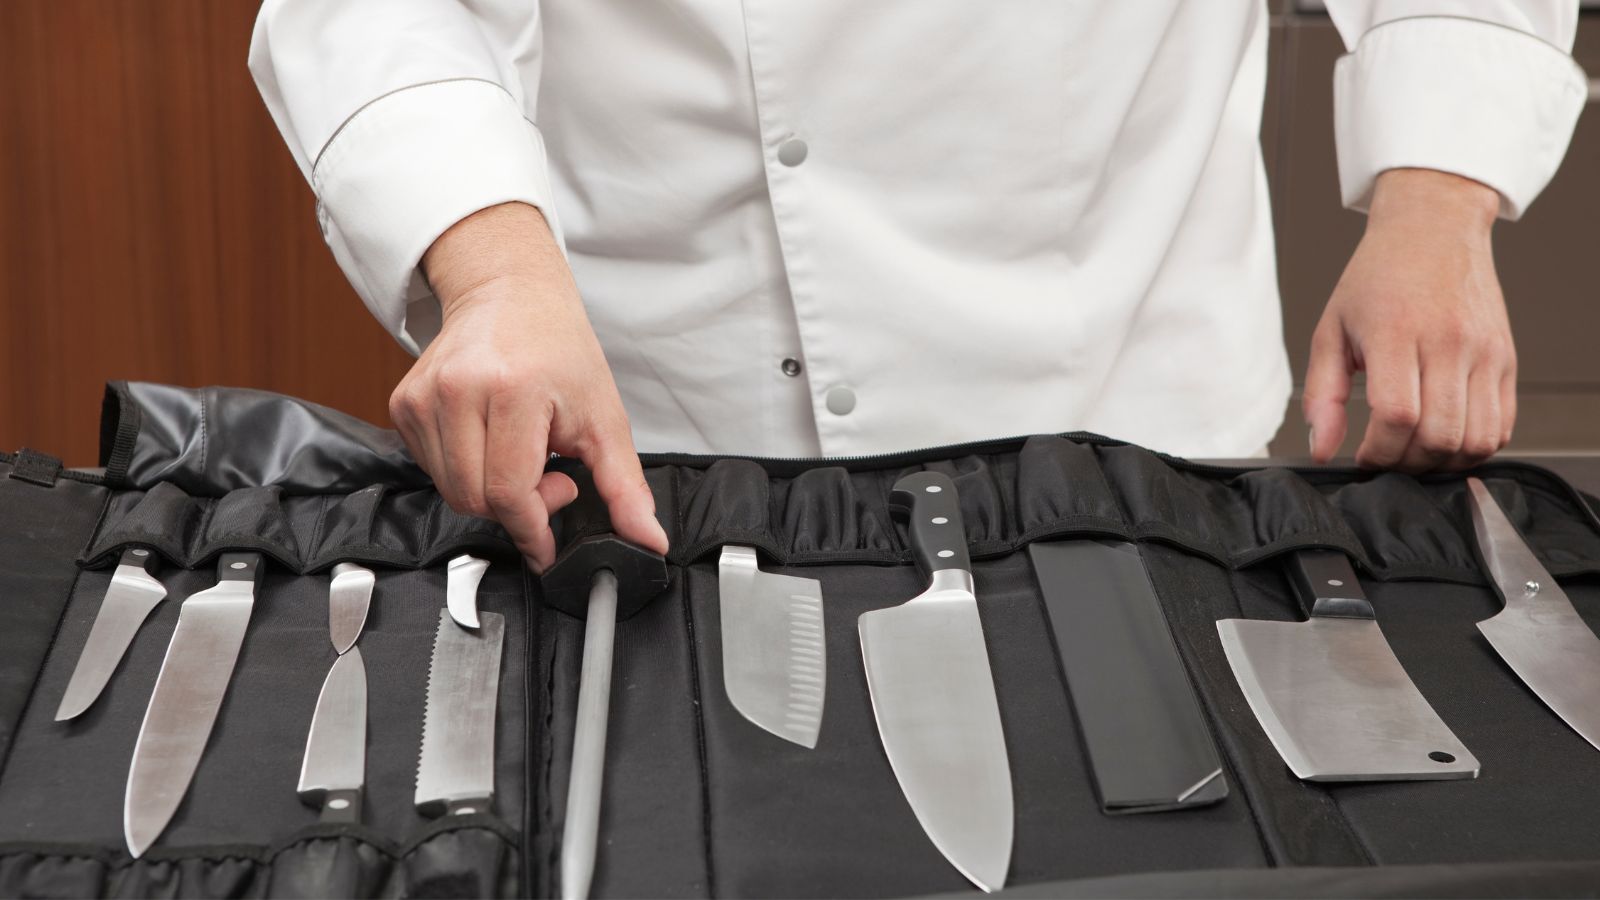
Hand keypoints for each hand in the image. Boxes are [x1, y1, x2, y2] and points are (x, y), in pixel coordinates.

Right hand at [390, 202, 668, 570]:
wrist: (511, 293)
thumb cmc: (559, 350)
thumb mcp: (605, 417)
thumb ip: (624, 485)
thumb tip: (648, 541)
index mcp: (511, 390)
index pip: (508, 494)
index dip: (533, 530)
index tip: (550, 545)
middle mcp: (458, 390)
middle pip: (475, 500)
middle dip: (517, 508)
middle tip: (548, 474)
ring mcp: (423, 397)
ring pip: (451, 491)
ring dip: (490, 490)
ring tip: (520, 452)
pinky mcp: (404, 403)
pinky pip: (431, 469)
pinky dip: (465, 471)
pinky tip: (490, 441)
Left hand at [1304, 169, 1515, 471]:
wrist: (1434, 229)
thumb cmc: (1378, 277)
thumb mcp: (1331, 330)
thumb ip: (1322, 395)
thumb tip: (1322, 449)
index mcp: (1397, 333)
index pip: (1396, 416)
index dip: (1378, 451)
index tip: (1362, 456)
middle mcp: (1448, 343)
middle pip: (1438, 436)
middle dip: (1406, 462)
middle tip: (1386, 455)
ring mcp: (1484, 352)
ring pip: (1476, 439)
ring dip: (1442, 461)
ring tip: (1414, 449)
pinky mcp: (1507, 358)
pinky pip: (1502, 425)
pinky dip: (1474, 446)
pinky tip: (1446, 435)